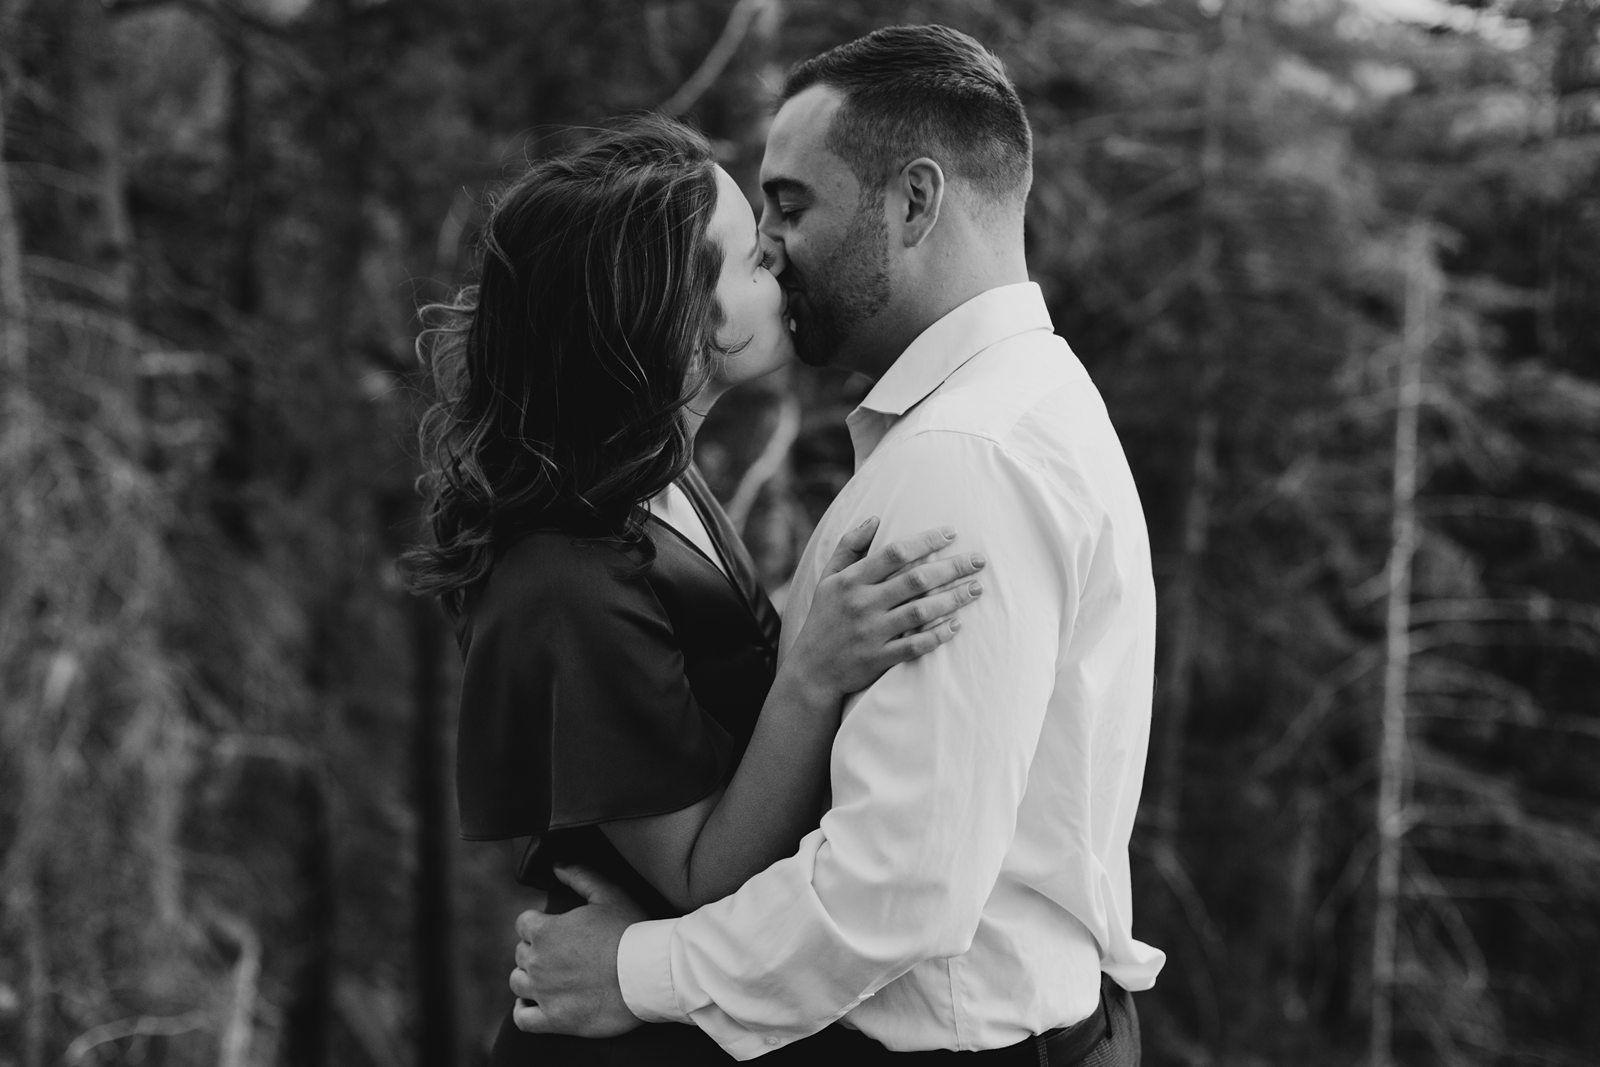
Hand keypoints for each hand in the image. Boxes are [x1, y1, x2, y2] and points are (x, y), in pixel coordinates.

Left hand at [510, 865, 647, 1037]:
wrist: (648, 975)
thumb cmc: (631, 931)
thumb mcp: (608, 894)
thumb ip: (579, 876)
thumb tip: (556, 865)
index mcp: (545, 931)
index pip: (523, 923)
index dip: (539, 923)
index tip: (556, 929)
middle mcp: (537, 962)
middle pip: (521, 953)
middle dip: (537, 950)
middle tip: (562, 953)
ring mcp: (543, 993)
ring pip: (518, 983)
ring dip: (530, 977)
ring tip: (551, 977)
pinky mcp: (554, 1020)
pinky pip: (524, 1019)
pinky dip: (524, 1011)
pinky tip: (534, 1004)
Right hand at [785, 518, 985, 698]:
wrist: (811, 670)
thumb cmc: (824, 618)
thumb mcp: (828, 578)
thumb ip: (849, 546)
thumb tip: (874, 518)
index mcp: (851, 581)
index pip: (895, 553)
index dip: (926, 541)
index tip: (952, 534)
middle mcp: (863, 604)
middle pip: (915, 580)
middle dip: (952, 567)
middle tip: (979, 561)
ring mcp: (872, 632)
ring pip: (920, 611)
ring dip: (952, 599)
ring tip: (976, 589)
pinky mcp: (879, 658)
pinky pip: (915, 646)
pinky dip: (937, 635)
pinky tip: (956, 625)